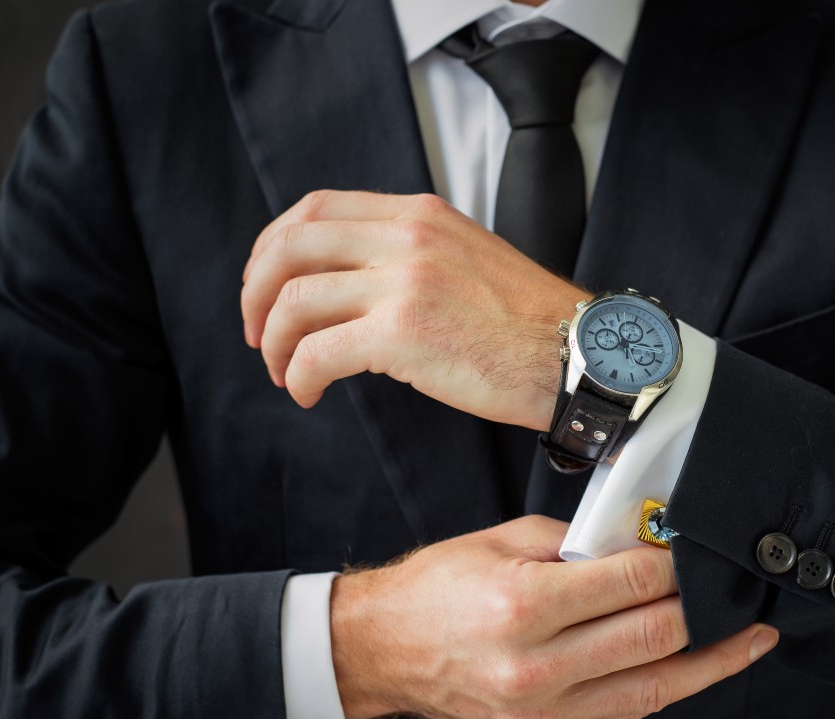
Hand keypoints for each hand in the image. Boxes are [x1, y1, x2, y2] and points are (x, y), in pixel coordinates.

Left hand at [240, 190, 588, 430]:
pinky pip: (318, 352)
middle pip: (291, 247)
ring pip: (295, 302)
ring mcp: (405, 281)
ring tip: (284, 373)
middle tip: (257, 334)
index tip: (264, 284)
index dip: (272, 247)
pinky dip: (299, 376)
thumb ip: (408, 254)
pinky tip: (308, 393)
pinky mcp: (404, 332)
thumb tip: (344, 284)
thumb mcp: (464, 258)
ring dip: (275, 343)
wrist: (577, 357)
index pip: (315, 208)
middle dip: (256, 293)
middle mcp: (408, 235)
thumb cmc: (526, 325)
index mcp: (419, 213)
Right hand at [329, 515, 778, 718]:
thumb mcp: (501, 541)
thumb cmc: (434, 589)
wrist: (382, 650)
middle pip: (653, 636)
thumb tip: (637, 543)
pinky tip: (697, 668)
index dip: (671, 564)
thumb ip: (574, 542)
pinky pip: (628, 711)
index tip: (690, 548)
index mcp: (523, 606)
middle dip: (698, 605)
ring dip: (710, 659)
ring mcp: (544, 708)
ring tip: (750, 638)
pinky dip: (669, 687)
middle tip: (726, 583)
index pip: (629, 584)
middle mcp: (537, 665)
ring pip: (654, 684)